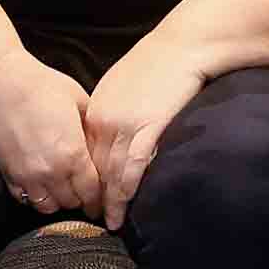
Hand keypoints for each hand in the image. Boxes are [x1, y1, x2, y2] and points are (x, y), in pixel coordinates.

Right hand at [0, 58, 102, 217]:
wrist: (1, 81)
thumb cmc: (42, 86)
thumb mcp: (80, 102)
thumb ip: (93, 131)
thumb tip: (103, 147)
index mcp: (73, 154)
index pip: (92, 192)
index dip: (99, 198)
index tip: (102, 199)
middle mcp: (51, 171)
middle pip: (72, 203)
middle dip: (81, 199)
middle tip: (84, 191)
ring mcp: (27, 175)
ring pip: (48, 207)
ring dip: (58, 200)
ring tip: (62, 189)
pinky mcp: (8, 174)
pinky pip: (25, 199)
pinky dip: (35, 196)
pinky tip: (41, 184)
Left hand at [80, 43, 209, 227]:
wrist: (183, 46)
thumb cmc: (159, 63)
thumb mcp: (122, 85)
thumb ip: (112, 110)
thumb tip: (113, 133)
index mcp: (95, 109)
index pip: (85, 153)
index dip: (85, 178)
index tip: (85, 196)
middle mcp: (103, 119)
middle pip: (93, 166)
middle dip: (92, 195)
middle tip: (92, 218)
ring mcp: (123, 125)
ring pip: (109, 172)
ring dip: (109, 202)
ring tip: (109, 222)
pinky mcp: (147, 128)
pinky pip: (132, 168)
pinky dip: (125, 193)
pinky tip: (123, 209)